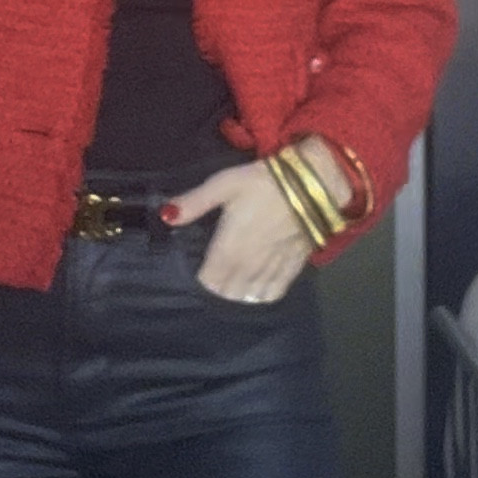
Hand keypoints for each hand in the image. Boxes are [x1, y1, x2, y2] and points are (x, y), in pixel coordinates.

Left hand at [166, 143, 351, 305]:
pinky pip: (275, 292)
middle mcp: (248, 266)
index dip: (203, 278)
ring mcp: (272, 269)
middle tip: (218, 277)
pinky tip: (258, 290)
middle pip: (228, 292)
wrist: (312, 183)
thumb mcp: (223, 184)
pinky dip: (264, 295)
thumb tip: (166, 216)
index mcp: (228, 249)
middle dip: (220, 288)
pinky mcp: (294, 267)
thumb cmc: (262, 181)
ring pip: (250, 296)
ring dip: (240, 293)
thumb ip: (194, 203)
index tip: (202, 270)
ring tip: (235, 285)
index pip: (209, 280)